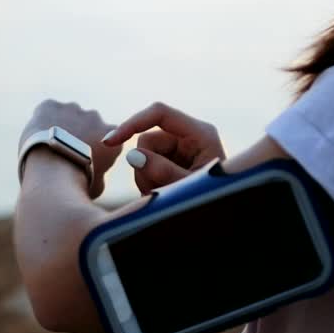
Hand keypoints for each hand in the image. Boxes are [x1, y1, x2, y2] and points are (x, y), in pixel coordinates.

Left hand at [19, 99, 120, 198]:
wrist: (51, 173)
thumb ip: (100, 174)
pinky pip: (48, 109)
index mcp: (111, 134)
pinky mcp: (50, 105)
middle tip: (66, 154)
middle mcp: (95, 117)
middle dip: (80, 135)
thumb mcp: (97, 185)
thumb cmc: (76, 184)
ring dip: (62, 126)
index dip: (97, 150)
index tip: (86, 162)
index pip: (109, 138)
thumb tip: (97, 176)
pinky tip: (38, 136)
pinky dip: (44, 119)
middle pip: (88, 124)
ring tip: (50, 146)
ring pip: (68, 115)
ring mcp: (72, 108)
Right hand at [102, 102, 225, 193]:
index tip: (110, 142)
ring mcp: (179, 148)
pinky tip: (160, 195)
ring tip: (162, 196)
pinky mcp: (171, 160)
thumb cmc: (214, 202)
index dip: (132, 123)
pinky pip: (145, 166)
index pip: (159, 113)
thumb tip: (134, 155)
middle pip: (146, 140)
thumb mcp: (189, 187)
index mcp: (200, 133)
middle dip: (143, 167)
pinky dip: (147, 182)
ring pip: (142, 155)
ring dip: (145, 178)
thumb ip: (163, 171)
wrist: (223, 218)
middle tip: (155, 192)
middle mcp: (189, 136)